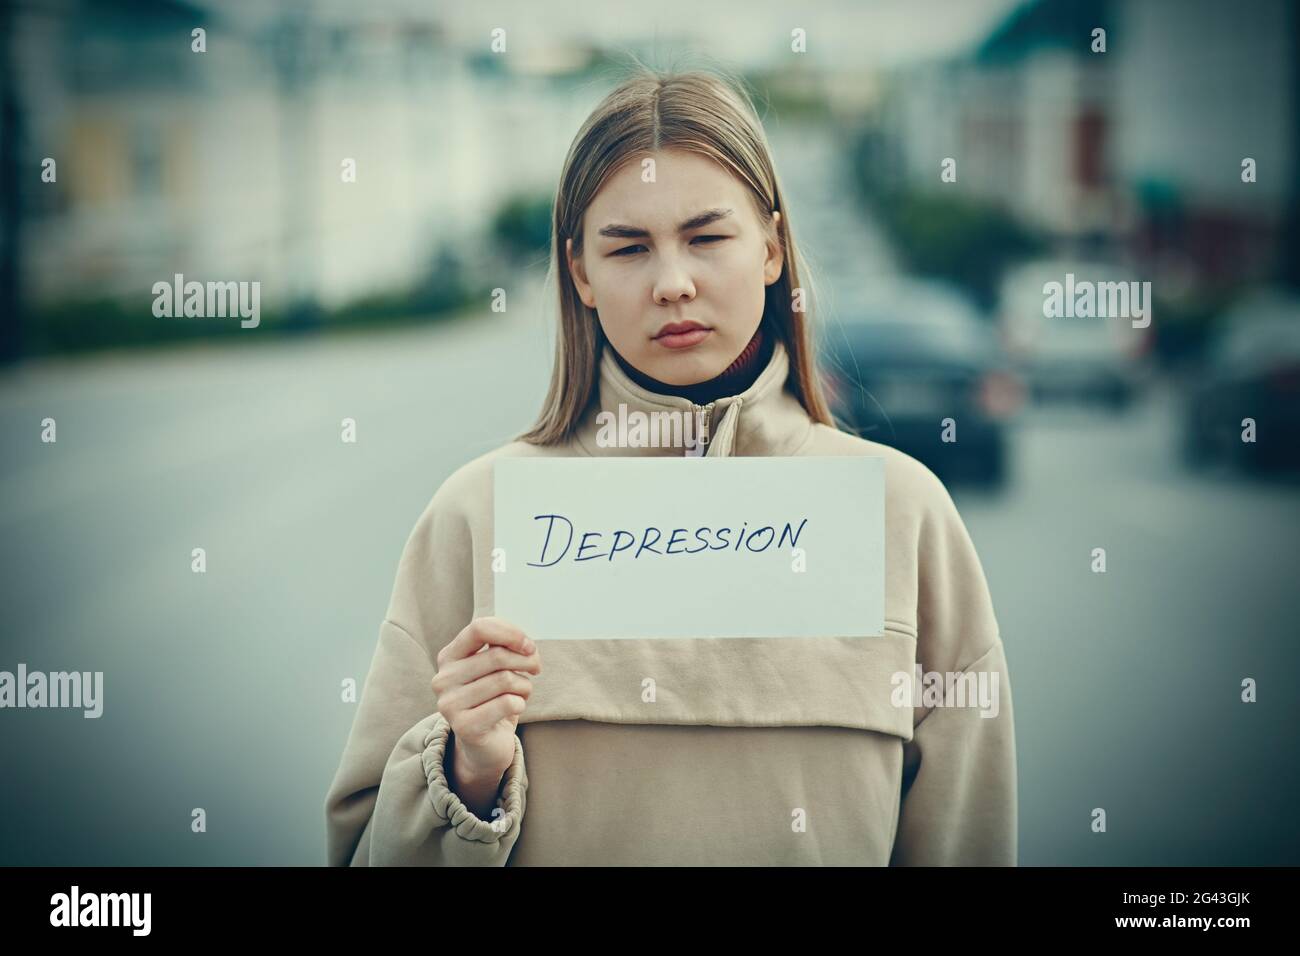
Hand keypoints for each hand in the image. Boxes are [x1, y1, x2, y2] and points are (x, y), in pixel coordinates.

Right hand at [433, 616, 541, 788]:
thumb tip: (526, 646)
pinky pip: (507, 703)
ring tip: (521, 693)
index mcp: (449, 656)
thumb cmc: (494, 697)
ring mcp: (449, 703)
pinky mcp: (463, 726)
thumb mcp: (496, 666)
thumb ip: (505, 647)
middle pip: (497, 655)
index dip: (511, 633)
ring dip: (524, 685)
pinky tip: (515, 708)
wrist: (485, 744)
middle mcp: (443, 678)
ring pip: (505, 679)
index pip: (480, 628)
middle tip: (535, 669)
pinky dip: (520, 704)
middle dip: (526, 660)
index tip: (529, 646)